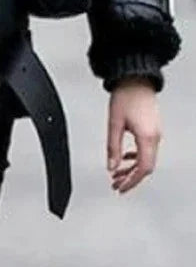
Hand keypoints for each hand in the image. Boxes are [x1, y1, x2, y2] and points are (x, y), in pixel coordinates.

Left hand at [107, 79, 161, 194]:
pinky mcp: (152, 129)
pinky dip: (135, 158)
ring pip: (146, 159)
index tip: (120, 188)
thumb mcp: (114, 124)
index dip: (131, 182)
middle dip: (130, 178)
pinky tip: (124, 158)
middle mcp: (155, 137)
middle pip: (146, 167)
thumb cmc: (125, 96)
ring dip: (131, 169)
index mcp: (147, 137)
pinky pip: (146, 150)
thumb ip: (112, 148)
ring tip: (117, 174)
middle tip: (115, 185)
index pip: (143, 169)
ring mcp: (155, 133)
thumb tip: (111, 167)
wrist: (135, 78)